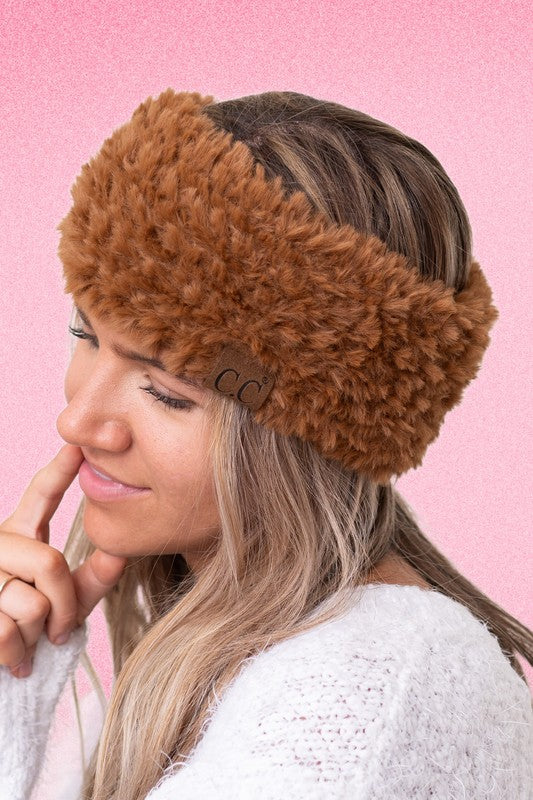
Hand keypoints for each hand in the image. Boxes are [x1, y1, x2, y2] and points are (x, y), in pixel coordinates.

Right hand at [0, 443, 126, 677]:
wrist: (0, 670)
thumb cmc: (34, 629)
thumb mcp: (70, 601)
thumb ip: (94, 578)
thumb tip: (120, 553)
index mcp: (21, 534)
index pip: (39, 494)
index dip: (59, 470)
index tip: (78, 446)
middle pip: (49, 563)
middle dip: (65, 604)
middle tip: (61, 629)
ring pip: (33, 603)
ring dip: (40, 635)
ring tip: (32, 642)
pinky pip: (7, 633)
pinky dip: (18, 655)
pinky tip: (16, 660)